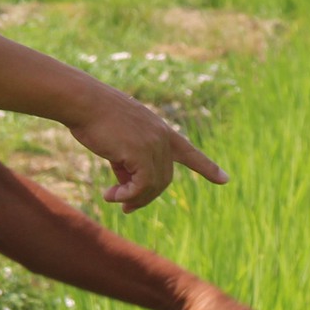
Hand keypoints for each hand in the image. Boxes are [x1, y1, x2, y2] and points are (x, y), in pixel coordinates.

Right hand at [66, 82, 228, 211]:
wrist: (84, 102)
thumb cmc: (95, 118)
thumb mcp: (118, 142)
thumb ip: (128, 162)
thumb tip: (128, 188)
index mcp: (160, 130)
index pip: (188, 151)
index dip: (207, 168)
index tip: (225, 179)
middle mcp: (162, 137)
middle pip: (163, 178)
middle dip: (145, 197)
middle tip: (125, 207)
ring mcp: (154, 143)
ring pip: (153, 185)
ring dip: (133, 198)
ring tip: (112, 198)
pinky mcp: (141, 152)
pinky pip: (141, 185)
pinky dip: (127, 196)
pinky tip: (110, 195)